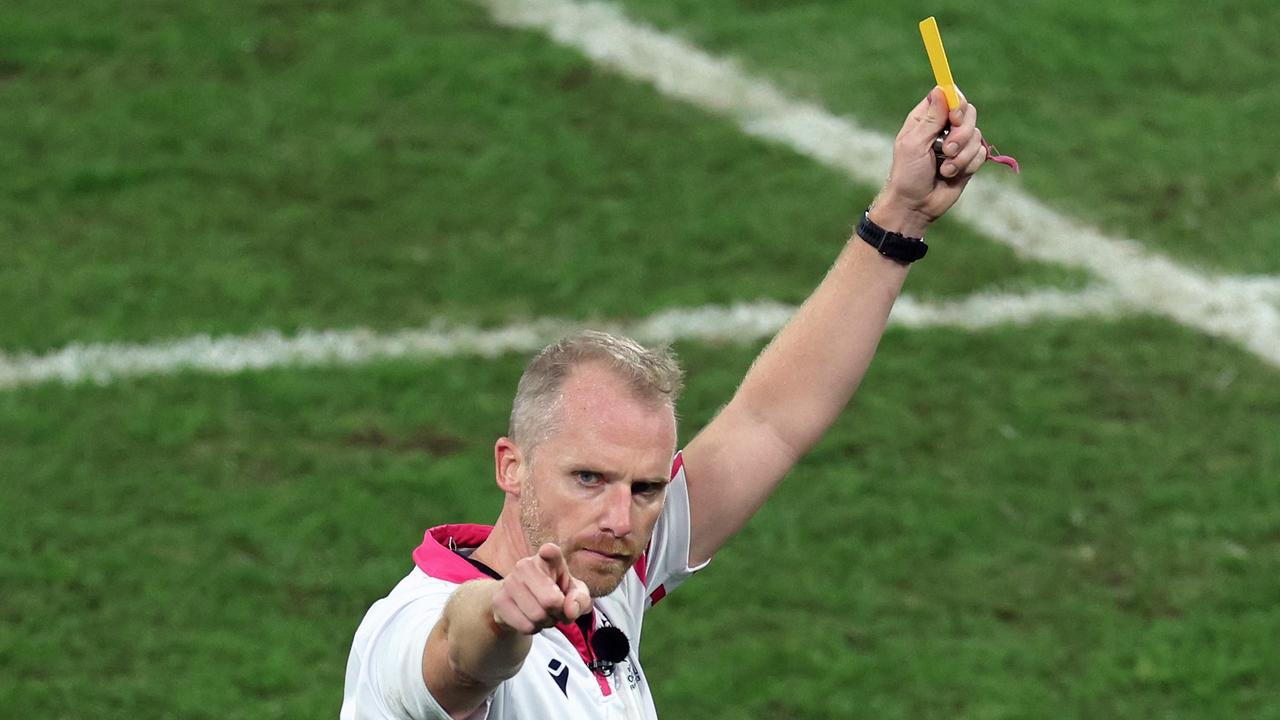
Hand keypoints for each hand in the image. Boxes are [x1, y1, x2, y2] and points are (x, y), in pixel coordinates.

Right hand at [490, 543, 592, 633]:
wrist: (523, 601)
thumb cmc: (555, 593)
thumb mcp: (575, 594)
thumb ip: (580, 600)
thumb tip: (570, 610)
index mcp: (548, 558)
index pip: (549, 552)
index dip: (549, 552)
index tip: (547, 551)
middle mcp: (526, 565)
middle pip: (550, 601)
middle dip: (559, 613)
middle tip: (557, 611)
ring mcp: (509, 582)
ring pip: (537, 616)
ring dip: (546, 623)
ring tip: (544, 614)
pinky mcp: (498, 600)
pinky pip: (524, 626)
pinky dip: (533, 629)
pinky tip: (531, 619)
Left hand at [873, 86, 986, 235]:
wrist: (915, 205)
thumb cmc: (907, 174)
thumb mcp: (914, 144)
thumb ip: (930, 119)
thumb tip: (941, 89)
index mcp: (925, 119)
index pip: (949, 96)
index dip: (956, 103)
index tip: (954, 117)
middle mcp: (943, 128)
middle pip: (968, 112)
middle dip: (961, 133)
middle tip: (947, 149)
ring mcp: (958, 144)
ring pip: (976, 134)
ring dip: (961, 155)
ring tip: (943, 169)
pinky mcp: (968, 160)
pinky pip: (980, 152)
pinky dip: (967, 165)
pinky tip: (950, 175)